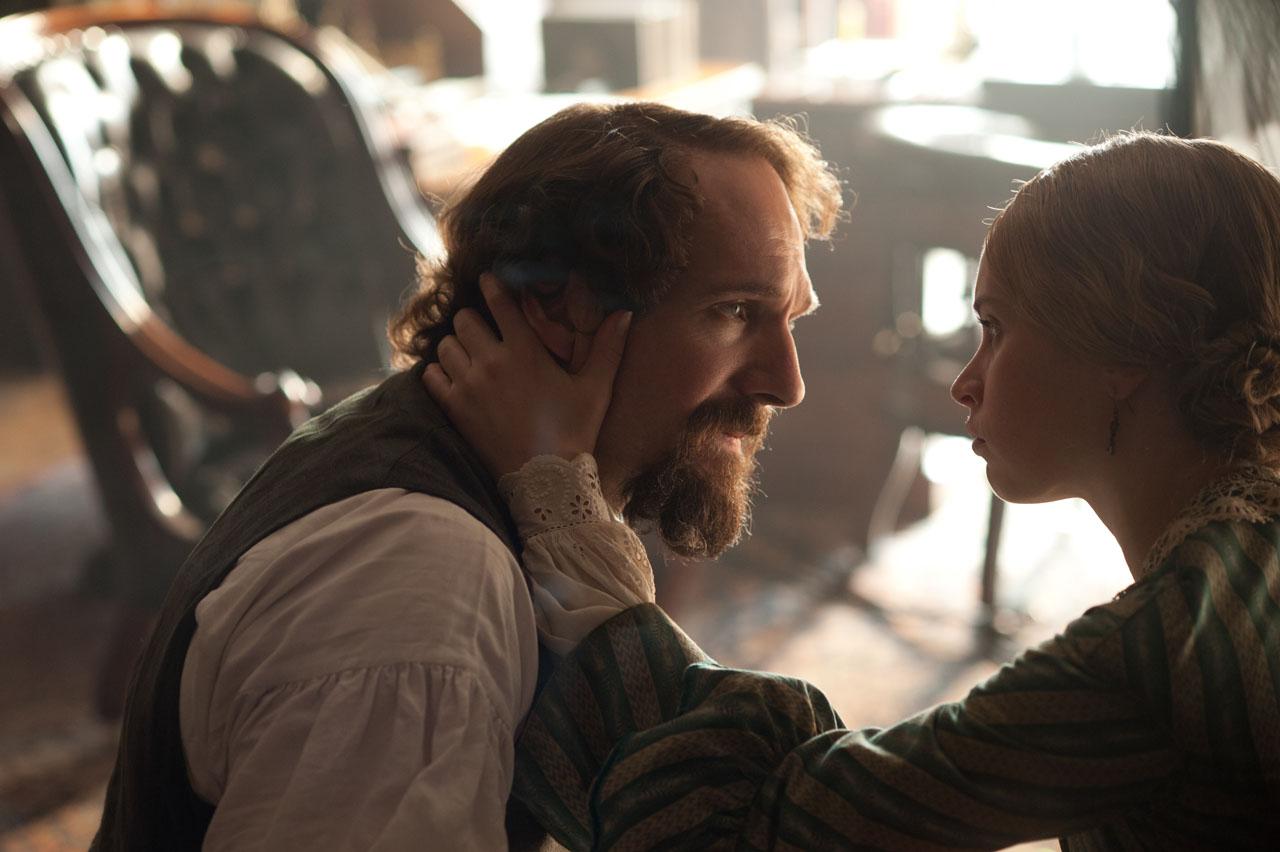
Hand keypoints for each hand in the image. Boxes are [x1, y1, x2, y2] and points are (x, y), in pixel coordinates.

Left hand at [422, 273, 632, 477]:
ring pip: (445, 346)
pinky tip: (454, 378)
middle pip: (463, 320)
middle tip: (484, 329)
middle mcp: (491, 362)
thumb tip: (626, 312)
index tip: (487, 279)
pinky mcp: (455, 409)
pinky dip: (439, 373)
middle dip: (473, 319)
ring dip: (456, 345)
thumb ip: (608, 348)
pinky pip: (431, 376)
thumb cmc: (574, 431)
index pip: (498, 302)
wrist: (546, 479)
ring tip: (470, 354)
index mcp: (525, 351)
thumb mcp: (596, 389)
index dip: (491, 285)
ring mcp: (469, 386)